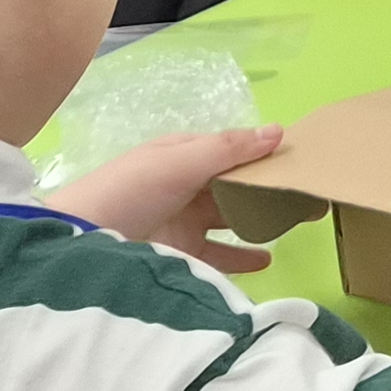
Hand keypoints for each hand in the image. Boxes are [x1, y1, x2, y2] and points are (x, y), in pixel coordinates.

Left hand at [44, 125, 289, 274]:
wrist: (78, 245)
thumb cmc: (128, 192)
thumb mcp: (178, 161)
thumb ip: (229, 150)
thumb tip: (280, 131)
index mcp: (182, 156)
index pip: (232, 150)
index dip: (265, 154)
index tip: (303, 160)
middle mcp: (185, 187)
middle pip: (236, 185)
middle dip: (271, 188)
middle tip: (312, 194)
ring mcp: (183, 223)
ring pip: (232, 218)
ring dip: (262, 219)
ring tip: (299, 222)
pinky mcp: (180, 256)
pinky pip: (219, 255)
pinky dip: (243, 256)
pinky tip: (267, 259)